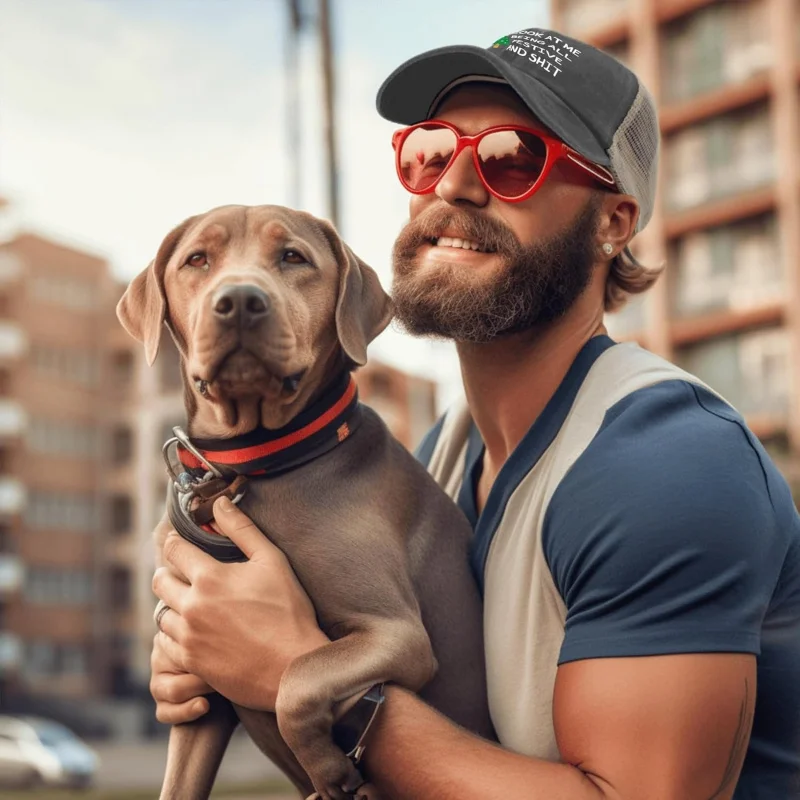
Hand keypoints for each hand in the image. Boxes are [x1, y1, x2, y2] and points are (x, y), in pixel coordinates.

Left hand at [152, 496, 328, 710]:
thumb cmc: (288, 611)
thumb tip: (220, 503)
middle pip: (160, 580)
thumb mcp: (272, 561)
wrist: (292, 667)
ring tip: (191, 603)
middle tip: (185, 573)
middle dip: (170, 571)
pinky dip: (174, 634)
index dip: (176, 542)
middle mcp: (191, 606)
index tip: (180, 541)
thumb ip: (242, 529)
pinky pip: (165, 644)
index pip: (174, 550)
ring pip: (160, 613)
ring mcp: (188, 637)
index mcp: (209, 578)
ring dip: (172, 604)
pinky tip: (193, 631)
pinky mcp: (190, 663)